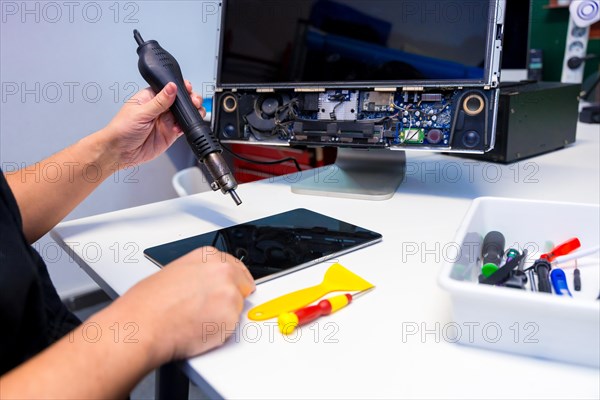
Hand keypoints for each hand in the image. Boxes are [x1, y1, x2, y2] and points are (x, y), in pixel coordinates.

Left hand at [101, 81, 204, 166]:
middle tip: (194, 101)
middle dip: (190, 99)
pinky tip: (181, 128)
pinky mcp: (170, 134)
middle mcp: (159, 108)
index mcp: (150, 97)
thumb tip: (171, 87)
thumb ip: (159, 101)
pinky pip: (183, 128)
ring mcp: (165, 121)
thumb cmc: (122, 129)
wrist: (119, 152)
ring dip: (192, 112)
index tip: (187, 88)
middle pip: (180, 100)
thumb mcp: (141, 113)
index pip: (169, 88)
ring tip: (193, 112)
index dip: (180, 87)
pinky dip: (186, 127)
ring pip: (184, 114)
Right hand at [120, 247, 254, 362]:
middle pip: (242, 286)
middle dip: (230, 298)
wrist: (142, 325)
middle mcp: (222, 271)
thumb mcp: (174, 272)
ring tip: (194, 319)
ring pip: (237, 309)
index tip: (226, 289)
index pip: (236, 267)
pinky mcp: (230, 318)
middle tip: (207, 309)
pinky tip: (197, 329)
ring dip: (223, 316)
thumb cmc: (148, 304)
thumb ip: (198, 274)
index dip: (231, 282)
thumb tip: (205, 284)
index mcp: (208, 256)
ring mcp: (228, 293)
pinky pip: (231, 328)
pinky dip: (219, 332)